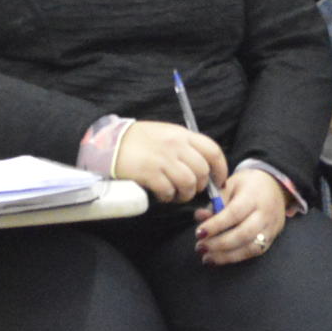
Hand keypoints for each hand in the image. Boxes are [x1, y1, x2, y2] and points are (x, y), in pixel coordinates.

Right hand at [113, 120, 227, 204]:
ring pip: (188, 183)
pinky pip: (169, 191)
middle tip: (191, 189)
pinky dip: (168, 197)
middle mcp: (176, 145)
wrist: (110, 142)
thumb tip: (203, 166)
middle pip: (202, 171)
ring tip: (176, 194)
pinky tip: (162, 194)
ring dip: (184, 194)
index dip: (221, 169)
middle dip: (200, 185)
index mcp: (182, 134)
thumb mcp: (166, 134)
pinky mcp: (150, 173)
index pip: (213, 150)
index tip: (218, 180)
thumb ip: (184, 146)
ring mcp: (163, 159)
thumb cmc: (139, 139)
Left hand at [194, 168, 288, 265]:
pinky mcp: (272, 238)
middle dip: (219, 244)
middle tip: (200, 247)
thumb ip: (216, 201)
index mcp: (254, 195)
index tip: (199, 233)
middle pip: (243, 234)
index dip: (216, 225)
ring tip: (207, 258)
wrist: (275, 185)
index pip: (234, 213)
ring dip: (226, 256)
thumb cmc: (248, 184)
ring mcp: (271, 227)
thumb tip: (200, 217)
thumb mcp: (231, 184)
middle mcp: (265, 213)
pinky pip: (255, 252)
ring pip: (251, 248)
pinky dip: (236, 257)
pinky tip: (219, 258)